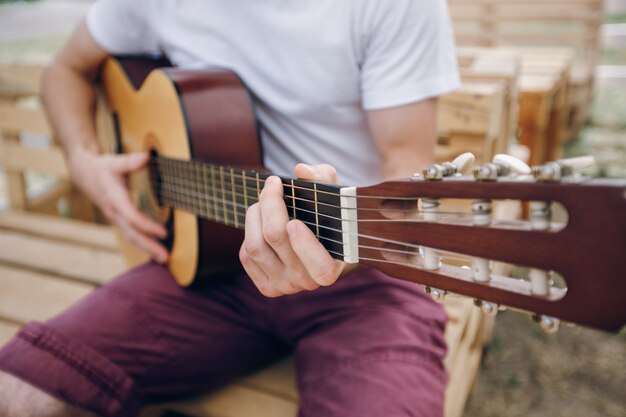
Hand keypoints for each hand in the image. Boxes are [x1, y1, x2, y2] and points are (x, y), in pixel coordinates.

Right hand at [68, 148, 168, 262]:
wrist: (84, 175)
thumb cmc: (102, 168)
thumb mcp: (114, 161)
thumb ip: (131, 161)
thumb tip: (146, 157)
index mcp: (114, 199)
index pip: (132, 217)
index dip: (147, 226)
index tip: (164, 232)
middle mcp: (115, 213)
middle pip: (132, 234)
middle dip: (149, 246)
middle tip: (166, 258)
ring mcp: (116, 219)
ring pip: (131, 238)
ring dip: (148, 249)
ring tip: (164, 259)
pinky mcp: (119, 221)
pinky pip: (131, 235)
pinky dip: (143, 243)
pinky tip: (156, 250)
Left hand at [239, 163, 344, 296]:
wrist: (323, 246)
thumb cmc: (332, 217)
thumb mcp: (335, 194)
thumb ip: (324, 178)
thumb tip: (301, 170)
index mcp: (332, 267)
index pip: (319, 267)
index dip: (304, 244)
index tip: (295, 221)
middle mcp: (308, 282)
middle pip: (275, 239)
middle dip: (270, 204)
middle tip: (273, 183)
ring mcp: (286, 287)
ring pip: (254, 247)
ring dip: (254, 214)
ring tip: (263, 201)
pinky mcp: (267, 287)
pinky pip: (245, 256)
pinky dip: (249, 232)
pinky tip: (261, 223)